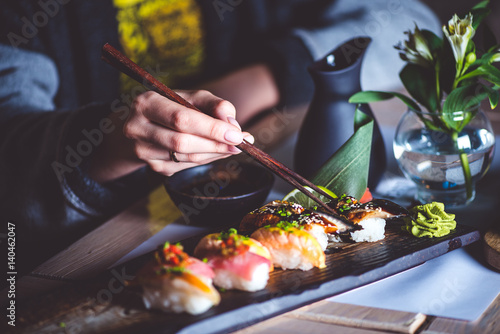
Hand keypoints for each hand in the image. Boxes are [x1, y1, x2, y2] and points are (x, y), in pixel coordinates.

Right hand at [89, 90, 252, 181]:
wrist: (144, 126)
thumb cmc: (173, 107)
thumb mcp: (192, 97)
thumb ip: (214, 105)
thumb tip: (232, 124)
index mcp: (146, 103)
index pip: (181, 119)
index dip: (211, 128)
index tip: (237, 134)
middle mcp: (138, 128)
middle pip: (183, 142)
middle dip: (216, 144)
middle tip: (241, 143)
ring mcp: (143, 151)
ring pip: (187, 158)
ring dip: (215, 153)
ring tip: (234, 146)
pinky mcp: (153, 167)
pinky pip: (187, 166)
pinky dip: (207, 159)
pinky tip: (218, 151)